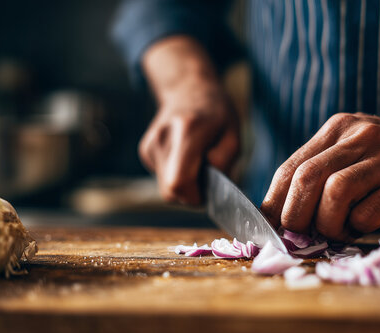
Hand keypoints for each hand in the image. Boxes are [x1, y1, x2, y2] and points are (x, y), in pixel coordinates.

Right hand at [139, 37, 238, 204]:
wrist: (188, 89)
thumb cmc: (217, 113)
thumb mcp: (233, 136)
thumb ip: (223, 162)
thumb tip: (209, 188)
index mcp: (187, 131)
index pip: (179, 182)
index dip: (194, 197)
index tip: (208, 193)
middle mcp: (163, 138)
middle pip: (170, 190)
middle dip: (190, 194)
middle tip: (208, 180)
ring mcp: (150, 144)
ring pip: (165, 187)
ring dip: (185, 184)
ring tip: (198, 162)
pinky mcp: (146, 150)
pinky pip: (162, 177)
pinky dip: (176, 175)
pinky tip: (185, 157)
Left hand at [260, 112, 379, 241]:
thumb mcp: (347, 145)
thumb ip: (318, 170)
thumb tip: (280, 216)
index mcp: (334, 130)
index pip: (290, 168)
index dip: (273, 203)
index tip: (269, 226)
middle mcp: (356, 138)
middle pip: (307, 178)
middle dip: (295, 216)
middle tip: (299, 234)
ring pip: (336, 193)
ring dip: (327, 223)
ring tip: (335, 231)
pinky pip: (368, 213)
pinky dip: (356, 228)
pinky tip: (359, 226)